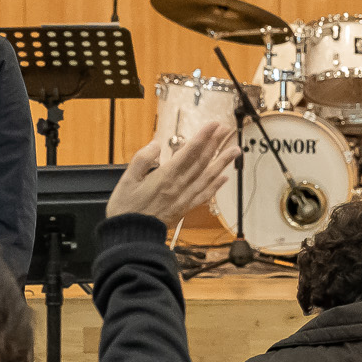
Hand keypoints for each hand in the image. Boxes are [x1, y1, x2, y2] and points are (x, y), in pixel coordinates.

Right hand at [107, 121, 238, 227]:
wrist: (132, 236)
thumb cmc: (126, 207)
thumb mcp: (127, 179)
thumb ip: (142, 159)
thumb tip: (156, 145)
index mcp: (165, 177)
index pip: (188, 153)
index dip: (202, 138)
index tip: (213, 125)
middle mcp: (179, 186)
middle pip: (201, 162)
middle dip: (215, 144)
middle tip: (226, 130)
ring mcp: (184, 198)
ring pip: (207, 177)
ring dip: (222, 162)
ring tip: (235, 150)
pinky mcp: (184, 209)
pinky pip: (204, 195)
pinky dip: (215, 186)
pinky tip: (224, 178)